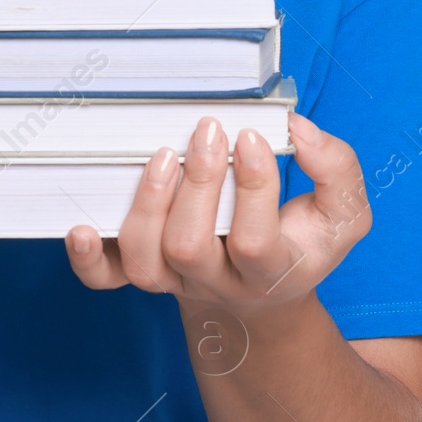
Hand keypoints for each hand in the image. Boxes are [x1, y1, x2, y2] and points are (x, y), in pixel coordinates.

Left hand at [64, 111, 369, 313]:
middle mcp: (217, 282)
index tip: (249, 136)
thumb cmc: (300, 238)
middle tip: (207, 129)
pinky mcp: (142, 271)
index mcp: (272, 271)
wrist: (262, 291)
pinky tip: (81, 227)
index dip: (251, 189)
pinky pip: (105, 280)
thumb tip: (297, 129)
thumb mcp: (341, 213)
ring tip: (163, 155)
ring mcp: (175, 279)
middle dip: (196, 185)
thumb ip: (335, 169)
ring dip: (148, 206)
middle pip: (191, 248)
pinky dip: (88, 260)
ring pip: (147, 261)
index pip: (256, 243)